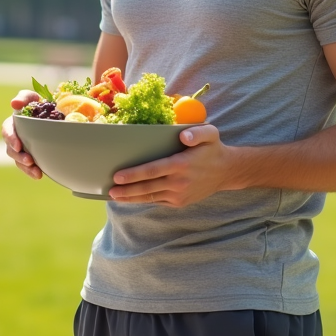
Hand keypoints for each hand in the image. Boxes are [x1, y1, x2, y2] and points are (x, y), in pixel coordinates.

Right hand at [2, 90, 42, 179]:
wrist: (55, 114)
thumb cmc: (41, 104)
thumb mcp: (33, 97)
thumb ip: (23, 97)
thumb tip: (14, 104)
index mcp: (13, 123)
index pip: (7, 130)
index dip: (11, 138)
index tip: (18, 146)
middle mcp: (16, 136)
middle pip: (11, 149)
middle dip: (19, 156)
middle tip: (29, 160)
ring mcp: (22, 148)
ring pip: (19, 160)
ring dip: (25, 167)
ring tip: (36, 172)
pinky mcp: (30, 156)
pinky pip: (28, 166)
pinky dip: (32, 172)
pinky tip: (39, 175)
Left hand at [109, 125, 234, 206]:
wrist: (226, 171)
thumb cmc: (213, 149)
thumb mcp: (210, 133)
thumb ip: (198, 132)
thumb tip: (183, 136)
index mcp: (182, 164)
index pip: (152, 171)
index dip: (133, 174)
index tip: (117, 176)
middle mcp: (179, 182)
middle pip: (147, 187)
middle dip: (126, 189)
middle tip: (110, 190)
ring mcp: (179, 195)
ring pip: (150, 197)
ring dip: (131, 198)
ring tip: (115, 196)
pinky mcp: (179, 202)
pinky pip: (157, 201)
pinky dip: (143, 200)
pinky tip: (131, 198)